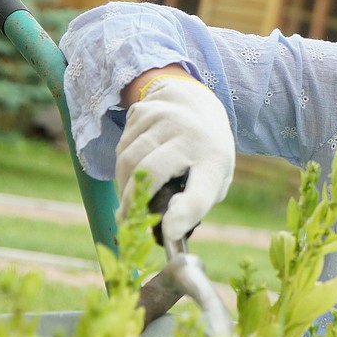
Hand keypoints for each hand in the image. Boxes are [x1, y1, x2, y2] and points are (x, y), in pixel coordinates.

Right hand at [115, 76, 234, 243]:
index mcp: (214, 160)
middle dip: (132, 200)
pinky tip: (133, 167)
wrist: (198, 103)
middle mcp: (191, 135)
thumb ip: (196, 203)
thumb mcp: (215, 178)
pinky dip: (122, 164)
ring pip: (128, 159)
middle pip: (150, 171)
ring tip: (129, 195)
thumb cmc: (206, 153)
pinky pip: (122, 146)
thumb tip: (168, 225)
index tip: (168, 233)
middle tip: (127, 219)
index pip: (199, 191)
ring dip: (123, 184)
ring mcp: (165, 118)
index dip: (183, 214)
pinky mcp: (144, 111)